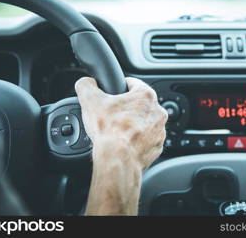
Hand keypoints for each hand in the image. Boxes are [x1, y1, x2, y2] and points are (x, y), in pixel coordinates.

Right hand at [75, 76, 167, 214]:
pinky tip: (124, 143)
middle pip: (139, 104)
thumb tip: (86, 83)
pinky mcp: (157, 147)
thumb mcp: (90, 100)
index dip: (118, 87)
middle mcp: (157, 112)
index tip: (112, 94)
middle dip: (126, 108)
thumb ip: (87, 86)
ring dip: (133, 124)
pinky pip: (147, 140)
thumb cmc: (109, 131)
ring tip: (117, 131)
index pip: (132, 83)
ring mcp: (159, 131)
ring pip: (144, 122)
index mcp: (146, 96)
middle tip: (111, 115)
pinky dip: (137, 141)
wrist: (118, 160)